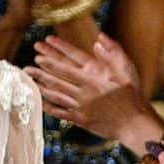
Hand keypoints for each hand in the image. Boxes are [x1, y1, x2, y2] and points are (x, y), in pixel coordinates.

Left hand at [26, 33, 147, 141]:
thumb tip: (99, 39)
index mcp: (94, 78)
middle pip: (58, 78)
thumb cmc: (133, 95)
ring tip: (30, 78)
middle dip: (42, 69)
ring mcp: (80, 106)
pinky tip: (40, 100)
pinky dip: (49, 106)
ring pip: (56, 94)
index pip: (69, 63)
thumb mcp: (128, 70)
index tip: (42, 49)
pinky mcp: (80, 119)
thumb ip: (114, 53)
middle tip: (29, 64)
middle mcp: (84, 91)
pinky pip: (60, 111)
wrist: (134, 123)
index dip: (54, 55)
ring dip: (42, 85)